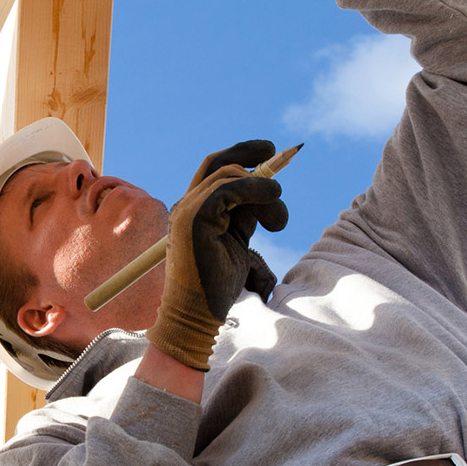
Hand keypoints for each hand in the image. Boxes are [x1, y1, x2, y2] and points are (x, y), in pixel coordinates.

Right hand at [145, 141, 288, 369]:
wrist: (197, 315)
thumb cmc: (217, 286)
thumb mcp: (237, 241)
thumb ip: (245, 216)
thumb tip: (266, 195)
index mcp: (194, 209)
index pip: (213, 169)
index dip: (241, 153)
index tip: (268, 151)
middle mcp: (186, 205)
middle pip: (218, 164)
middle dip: (251, 155)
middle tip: (279, 155)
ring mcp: (187, 210)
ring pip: (229, 176)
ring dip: (264, 190)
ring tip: (278, 222)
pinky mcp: (194, 219)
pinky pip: (228, 190)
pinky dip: (256, 190)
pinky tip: (273, 208)